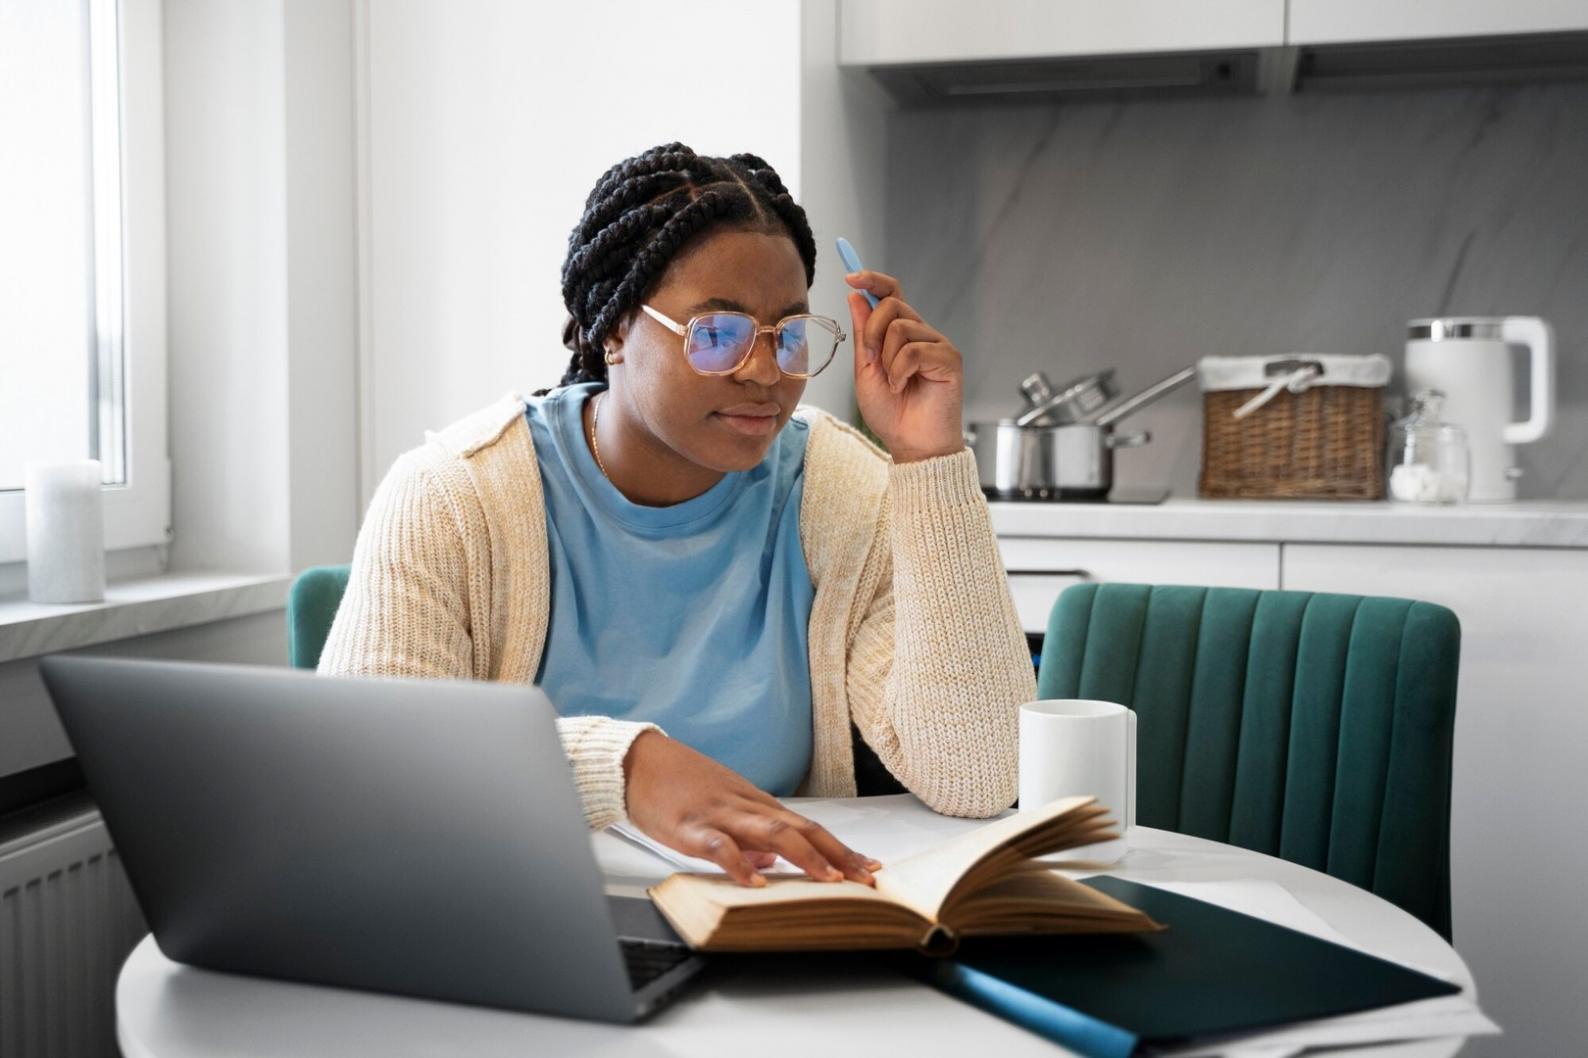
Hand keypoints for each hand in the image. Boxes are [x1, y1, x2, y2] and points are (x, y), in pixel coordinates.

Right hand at [622, 730, 880, 886]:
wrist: (637, 762)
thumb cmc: (678, 785)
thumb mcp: (722, 810)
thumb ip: (749, 836)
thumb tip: (773, 862)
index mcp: (756, 805)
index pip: (810, 827)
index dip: (841, 848)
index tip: (869, 866)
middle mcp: (747, 807)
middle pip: (803, 829)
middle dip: (838, 854)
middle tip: (866, 877)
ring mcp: (721, 815)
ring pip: (772, 832)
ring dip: (805, 857)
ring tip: (828, 881)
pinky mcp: (692, 826)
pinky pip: (720, 845)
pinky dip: (740, 863)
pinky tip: (756, 881)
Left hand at [845, 270, 964, 462]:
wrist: (911, 444)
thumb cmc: (891, 413)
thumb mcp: (865, 370)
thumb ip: (863, 333)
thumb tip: (856, 296)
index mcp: (901, 334)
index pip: (891, 293)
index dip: (872, 279)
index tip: (851, 276)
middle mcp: (921, 334)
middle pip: (891, 304)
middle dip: (871, 330)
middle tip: (871, 360)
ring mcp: (937, 344)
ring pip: (900, 326)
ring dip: (886, 358)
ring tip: (893, 382)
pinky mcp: (949, 358)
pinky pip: (914, 349)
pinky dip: (900, 370)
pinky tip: (902, 387)